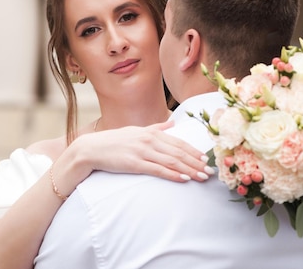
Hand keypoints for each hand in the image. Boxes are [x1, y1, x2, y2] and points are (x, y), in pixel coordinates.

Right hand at [71, 121, 212, 182]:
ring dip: (190, 169)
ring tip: (202, 177)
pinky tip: (184, 179)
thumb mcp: (136, 130)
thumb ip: (156, 127)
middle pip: (179, 152)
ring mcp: (142, 152)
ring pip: (172, 161)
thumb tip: (172, 123)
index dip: (194, 151)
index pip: (178, 142)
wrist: (91, 148)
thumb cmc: (114, 141)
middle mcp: (149, 140)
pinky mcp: (135, 164)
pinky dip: (173, 174)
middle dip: (196, 162)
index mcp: (151, 132)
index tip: (206, 159)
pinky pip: (158, 170)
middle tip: (210, 171)